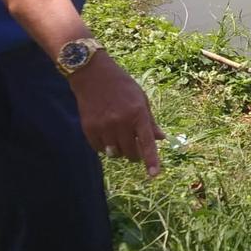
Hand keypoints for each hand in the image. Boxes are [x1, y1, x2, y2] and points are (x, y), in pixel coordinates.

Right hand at [68, 53, 164, 176]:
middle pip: (131, 152)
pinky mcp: (89, 129)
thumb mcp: (141, 99)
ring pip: (115, 153)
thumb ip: (150, 121)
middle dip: (135, 154)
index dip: (151, 160)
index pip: (147, 142)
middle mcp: (121, 122)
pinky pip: (99, 149)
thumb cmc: (121, 86)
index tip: (154, 174)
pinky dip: (104, 147)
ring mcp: (104, 126)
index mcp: (138, 113)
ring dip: (119, 150)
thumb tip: (161, 138)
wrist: (93, 75)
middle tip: (134, 147)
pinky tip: (105, 134)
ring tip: (118, 136)